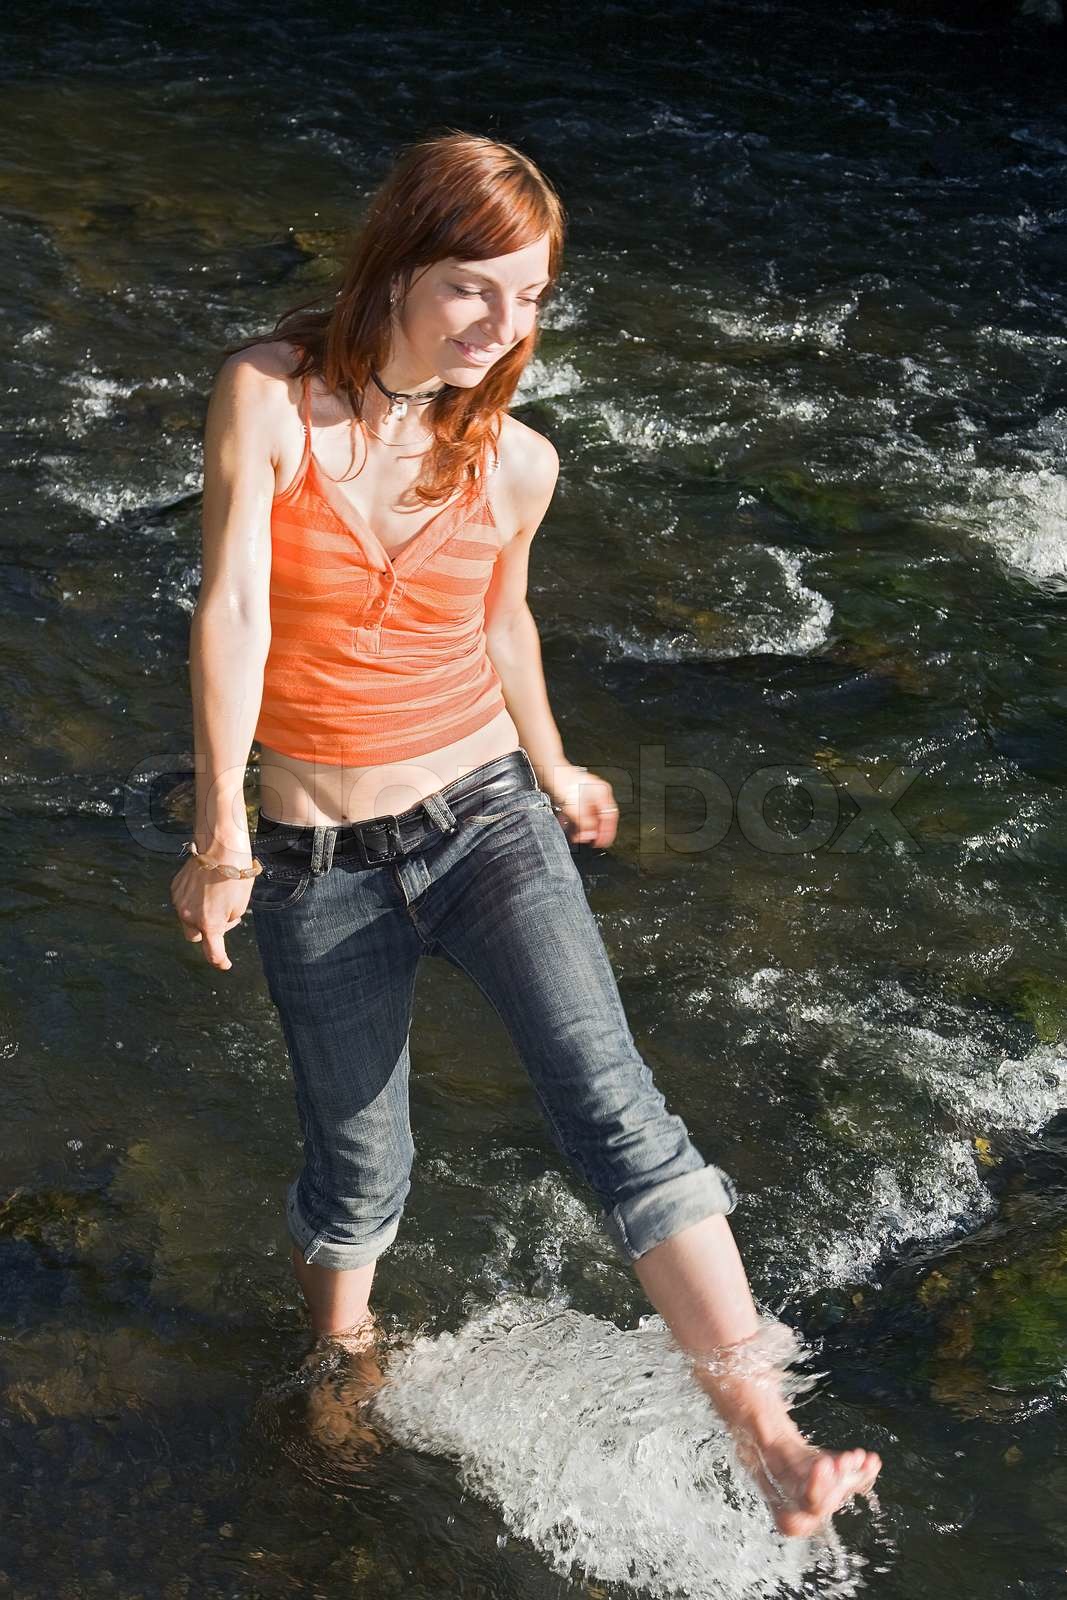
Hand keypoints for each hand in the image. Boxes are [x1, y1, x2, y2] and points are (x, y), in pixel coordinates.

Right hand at [170, 855, 252, 971]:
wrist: (219, 847)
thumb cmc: (236, 876)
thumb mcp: (240, 905)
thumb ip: (227, 922)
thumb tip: (217, 925)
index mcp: (210, 924)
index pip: (212, 953)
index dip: (220, 961)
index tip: (225, 964)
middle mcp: (190, 917)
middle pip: (195, 937)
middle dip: (206, 932)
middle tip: (222, 917)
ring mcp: (179, 903)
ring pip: (187, 919)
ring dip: (199, 915)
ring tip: (214, 896)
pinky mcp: (175, 889)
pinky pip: (183, 903)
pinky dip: (192, 901)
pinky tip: (204, 886)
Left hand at [544, 762, 619, 848]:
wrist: (550, 771)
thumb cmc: (563, 781)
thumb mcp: (576, 808)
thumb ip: (586, 824)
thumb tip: (591, 836)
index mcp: (603, 793)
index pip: (611, 816)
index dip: (608, 832)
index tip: (602, 842)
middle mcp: (598, 793)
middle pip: (601, 817)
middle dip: (595, 831)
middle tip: (590, 841)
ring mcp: (588, 794)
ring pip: (591, 816)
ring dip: (585, 828)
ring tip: (578, 837)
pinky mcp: (578, 796)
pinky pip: (582, 813)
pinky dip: (578, 821)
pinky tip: (572, 827)